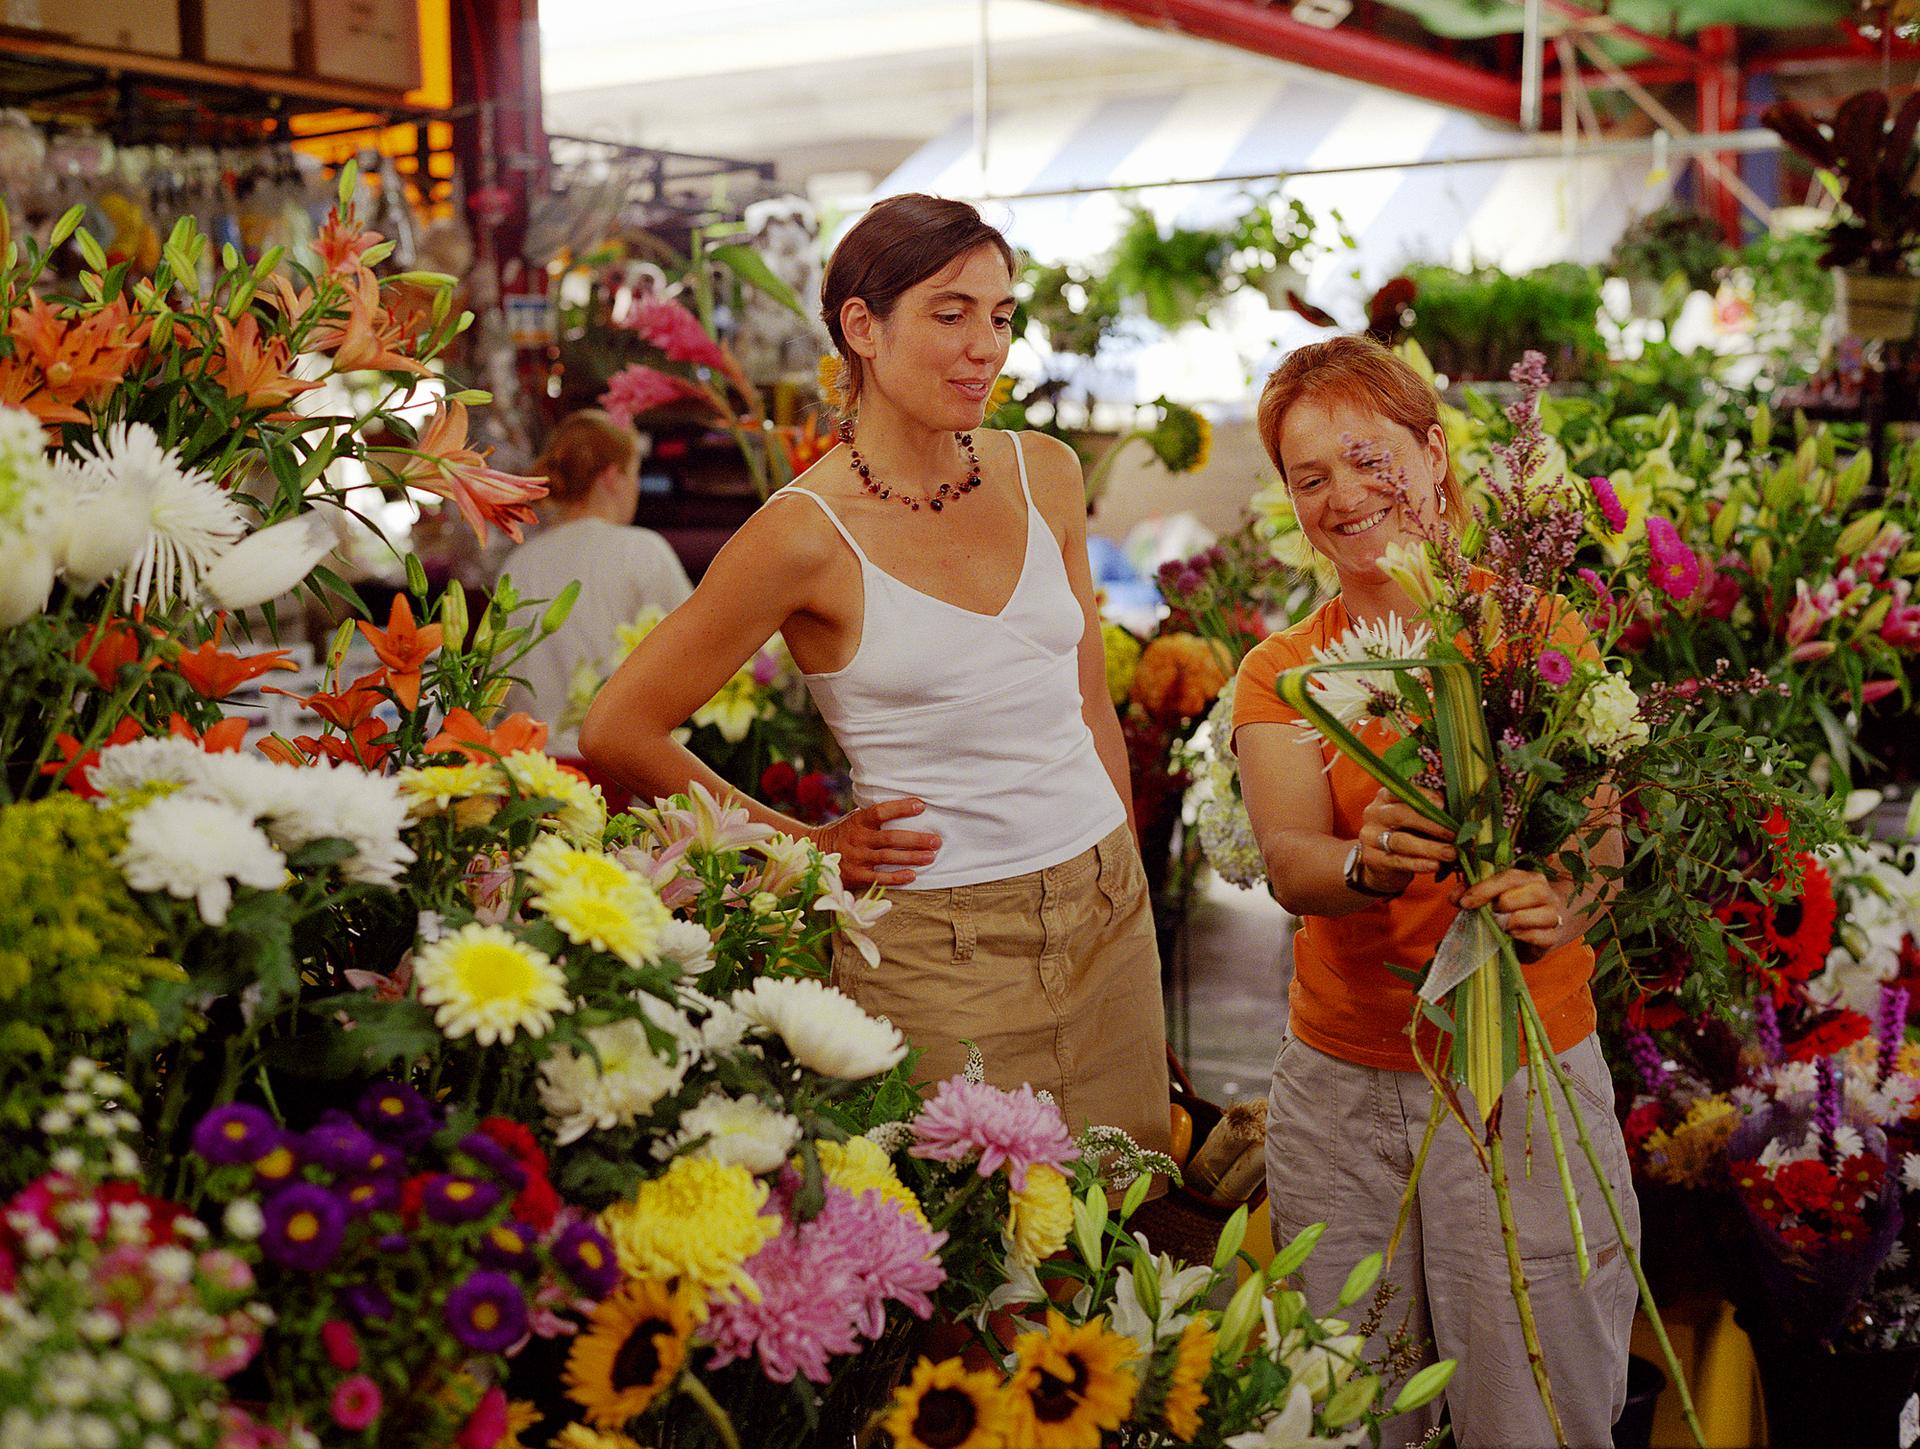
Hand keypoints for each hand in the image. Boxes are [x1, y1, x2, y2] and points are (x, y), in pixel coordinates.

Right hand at [811, 798, 940, 887]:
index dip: (900, 808)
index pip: (880, 811)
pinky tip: (912, 875)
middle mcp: (858, 838)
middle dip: (915, 839)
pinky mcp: (856, 875)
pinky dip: (896, 877)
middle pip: (890, 837)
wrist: (815, 854)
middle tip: (936, 841)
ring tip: (931, 857)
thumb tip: (908, 806)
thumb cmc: (845, 834)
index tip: (921, 806)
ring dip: (911, 857)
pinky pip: (878, 878)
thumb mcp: (855, 820)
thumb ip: (875, 817)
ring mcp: (857, 857)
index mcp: (858, 821)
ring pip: (887, 857)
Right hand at [1356, 786, 1454, 892]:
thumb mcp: (1416, 817)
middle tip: (1453, 834)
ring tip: (1451, 853)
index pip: (1402, 791)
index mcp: (1386, 797)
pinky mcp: (1371, 858)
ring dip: (1429, 848)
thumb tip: (1460, 802)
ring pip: (1400, 841)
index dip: (1423, 796)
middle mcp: (1375, 813)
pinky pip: (1397, 861)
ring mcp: (1370, 837)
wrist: (1382, 863)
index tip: (1443, 804)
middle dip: (1430, 824)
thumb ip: (1432, 809)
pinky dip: (1418, 863)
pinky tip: (1435, 865)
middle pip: (1400, 815)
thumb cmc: (1407, 833)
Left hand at [1454, 868, 1569, 955]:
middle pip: (1528, 893)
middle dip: (1501, 905)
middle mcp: (1545, 893)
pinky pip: (1541, 936)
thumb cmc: (1510, 910)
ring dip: (1512, 921)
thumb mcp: (1492, 898)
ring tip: (1500, 926)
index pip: (1509, 877)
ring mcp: (1554, 914)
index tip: (1464, 901)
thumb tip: (1454, 897)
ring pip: (1538, 914)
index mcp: (1528, 878)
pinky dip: (1523, 936)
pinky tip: (1512, 935)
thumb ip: (1472, 892)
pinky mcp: (1554, 936)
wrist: (1540, 930)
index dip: (1485, 888)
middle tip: (1487, 914)